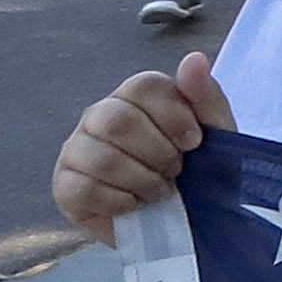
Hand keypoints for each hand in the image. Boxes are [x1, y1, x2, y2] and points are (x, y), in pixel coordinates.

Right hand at [53, 53, 231, 243]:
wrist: (189, 223)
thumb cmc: (201, 172)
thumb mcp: (217, 135)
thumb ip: (206, 97)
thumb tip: (194, 58)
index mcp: (135, 98)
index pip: (143, 85)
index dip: (173, 115)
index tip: (194, 142)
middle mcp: (99, 117)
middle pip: (118, 120)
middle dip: (158, 152)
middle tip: (176, 170)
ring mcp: (77, 150)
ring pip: (101, 158)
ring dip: (143, 181)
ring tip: (160, 191)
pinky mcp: (64, 186)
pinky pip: (85, 190)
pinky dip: (121, 203)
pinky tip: (135, 205)